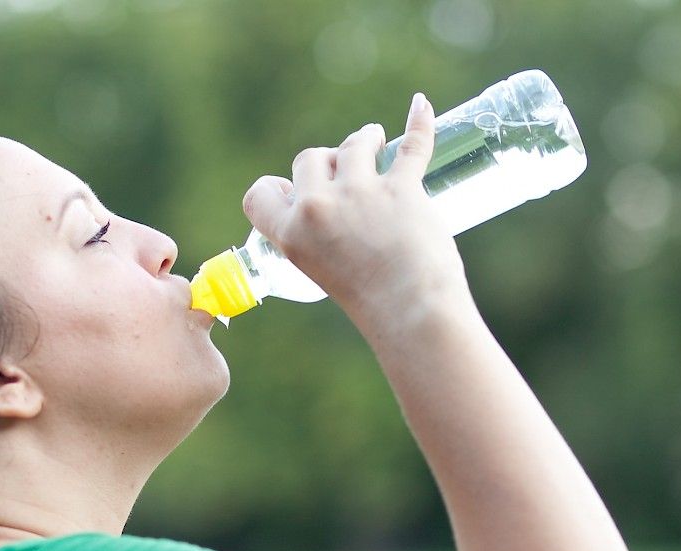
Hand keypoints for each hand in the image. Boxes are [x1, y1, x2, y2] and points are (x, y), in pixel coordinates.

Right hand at [242, 92, 469, 325]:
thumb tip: (338, 204)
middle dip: (327, 161)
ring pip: (355, 143)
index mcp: (291, 235)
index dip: (277, 186)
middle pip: (309, 158)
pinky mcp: (402, 188)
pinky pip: (412, 143)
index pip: (260, 194)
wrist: (412, 314)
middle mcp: (319, 208)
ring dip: (365, 138)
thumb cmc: (372, 302)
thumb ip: (318, 237)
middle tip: (346, 173)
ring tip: (378, 141)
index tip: (295, 188)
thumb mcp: (321, 271)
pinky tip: (420, 106)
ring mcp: (360, 194)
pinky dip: (419, 121)